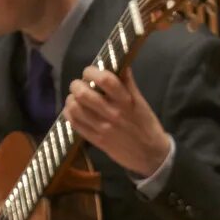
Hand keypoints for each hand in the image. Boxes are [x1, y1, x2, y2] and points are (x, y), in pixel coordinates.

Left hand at [64, 64, 172, 178]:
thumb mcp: (141, 102)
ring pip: (75, 108)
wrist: (150, 155)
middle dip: (76, 85)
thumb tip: (120, 63)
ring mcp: (102, 128)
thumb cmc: (146, 125)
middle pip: (83, 94)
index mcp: (126, 101)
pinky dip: (69, 113)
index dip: (92, 72)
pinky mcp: (96, 140)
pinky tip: (73, 110)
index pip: (105, 79)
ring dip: (71, 99)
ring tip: (75, 97)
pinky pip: (74, 124)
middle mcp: (113, 114)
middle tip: (79, 84)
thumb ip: (128, 83)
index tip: (90, 72)